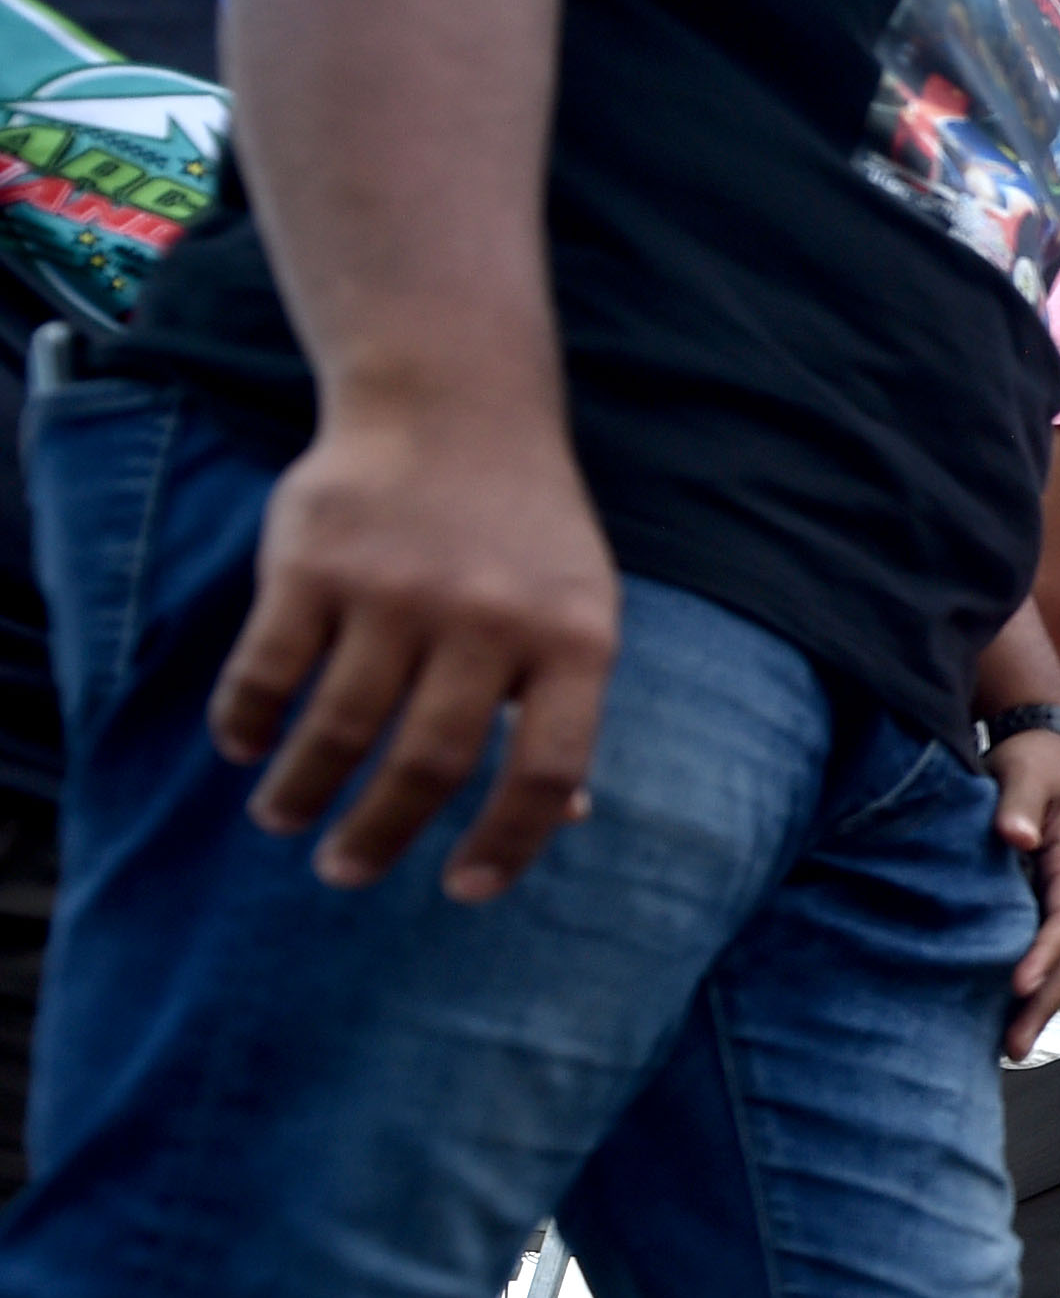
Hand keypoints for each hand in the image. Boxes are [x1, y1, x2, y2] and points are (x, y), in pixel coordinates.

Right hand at [211, 403, 621, 899]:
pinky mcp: (312, 562)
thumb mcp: (577, 610)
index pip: (548, 773)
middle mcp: (490, 620)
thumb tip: (573, 814)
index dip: (507, 845)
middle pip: (430, 763)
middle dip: (380, 835)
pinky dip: (248, 722)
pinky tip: (243, 749)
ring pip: (340, 727)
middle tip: (345, 872)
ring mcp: (398, 590)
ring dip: (303, 790)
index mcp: (575, 642)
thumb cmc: (524, 534)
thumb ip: (565, 705)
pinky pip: (269, 668)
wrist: (455, 405)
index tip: (462, 892)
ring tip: (284, 820)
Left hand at [984, 729, 1059, 1055]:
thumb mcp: (1028, 772)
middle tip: (1011, 1048)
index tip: (1018, 983)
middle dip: (1042, 1003)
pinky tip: (995, 1014)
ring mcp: (1057, 903)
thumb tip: (1016, 837)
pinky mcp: (1038, 905)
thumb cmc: (1037, 763)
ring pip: (1055, 964)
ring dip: (1034, 1006)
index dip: (1044, 953)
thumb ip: (1019, 802)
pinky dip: (1022, 986)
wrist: (1048, 754)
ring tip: (1004, 1049)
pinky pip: (1035, 951)